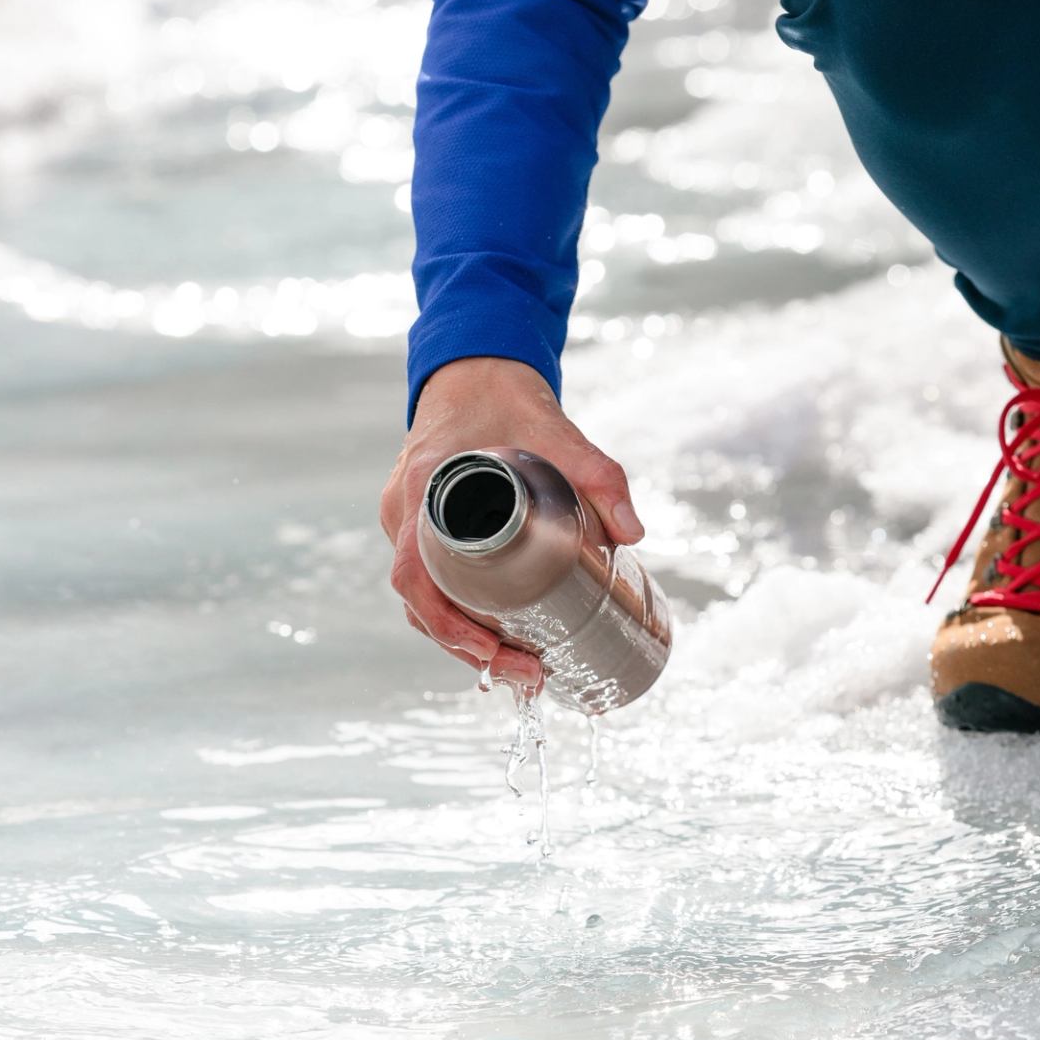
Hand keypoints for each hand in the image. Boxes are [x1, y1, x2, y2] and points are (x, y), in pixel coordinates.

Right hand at [380, 357, 644, 691]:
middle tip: (527, 672)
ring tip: (522, 667)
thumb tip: (634, 533)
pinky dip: (457, 616)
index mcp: (422, 489)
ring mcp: (407, 522)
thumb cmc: (508, 398)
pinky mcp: (421, 527)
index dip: (446, 623)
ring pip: (424, 598)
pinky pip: (429, 582)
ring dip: (463, 640)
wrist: (476, 368)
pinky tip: (496, 642)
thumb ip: (601, 476)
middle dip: (468, 647)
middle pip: (421, 601)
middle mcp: (405, 512)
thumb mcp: (559, 431)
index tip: (489, 649)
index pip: (415, 575)